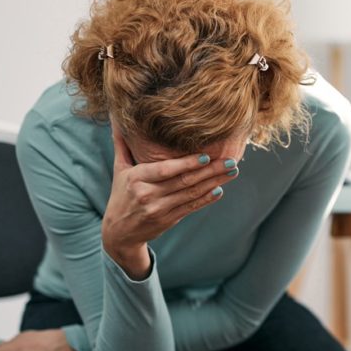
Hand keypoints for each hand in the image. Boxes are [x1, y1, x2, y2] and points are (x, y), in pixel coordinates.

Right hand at [101, 125, 237, 262]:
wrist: (119, 231)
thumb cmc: (121, 194)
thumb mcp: (119, 170)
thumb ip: (122, 144)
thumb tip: (118, 119)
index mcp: (137, 178)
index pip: (166, 170)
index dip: (187, 163)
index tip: (206, 156)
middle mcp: (148, 194)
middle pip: (185, 181)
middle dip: (211, 171)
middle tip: (231, 161)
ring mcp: (159, 209)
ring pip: (192, 194)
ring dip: (215, 182)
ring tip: (232, 172)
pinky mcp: (168, 220)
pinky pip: (191, 207)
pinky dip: (207, 199)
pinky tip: (219, 189)